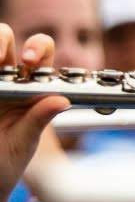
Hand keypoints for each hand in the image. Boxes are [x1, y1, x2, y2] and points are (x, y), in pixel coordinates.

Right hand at [0, 25, 69, 201]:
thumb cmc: (7, 161)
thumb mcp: (24, 142)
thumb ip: (39, 120)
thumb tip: (62, 100)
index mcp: (30, 87)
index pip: (39, 53)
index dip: (37, 48)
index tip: (30, 61)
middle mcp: (6, 79)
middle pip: (5, 39)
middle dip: (2, 39)